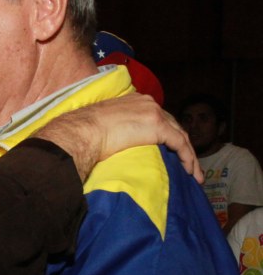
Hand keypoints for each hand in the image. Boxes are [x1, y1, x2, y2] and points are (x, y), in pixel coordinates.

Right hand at [36, 93, 200, 182]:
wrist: (82, 132)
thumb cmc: (84, 132)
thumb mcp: (104, 125)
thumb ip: (117, 128)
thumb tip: (116, 144)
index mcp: (134, 100)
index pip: (158, 117)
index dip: (167, 135)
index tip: (170, 151)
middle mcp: (148, 103)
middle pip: (173, 125)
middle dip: (182, 146)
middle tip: (187, 164)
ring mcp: (154, 112)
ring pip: (180, 135)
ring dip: (188, 156)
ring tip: (193, 174)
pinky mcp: (158, 126)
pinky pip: (180, 143)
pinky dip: (187, 158)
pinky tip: (189, 171)